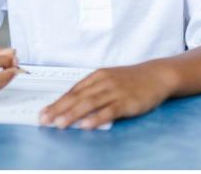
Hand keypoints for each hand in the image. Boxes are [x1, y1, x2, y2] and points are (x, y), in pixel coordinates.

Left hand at [38, 62, 176, 129]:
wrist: (157, 75)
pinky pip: (109, 111)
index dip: (57, 102)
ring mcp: (115, 91)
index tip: (43, 113)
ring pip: (90, 103)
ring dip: (73, 114)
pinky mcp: (127, 102)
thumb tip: (73, 105)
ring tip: (60, 124)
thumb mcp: (109, 79)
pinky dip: (96, 118)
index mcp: (97, 76)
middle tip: (44, 119)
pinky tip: (86, 125)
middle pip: (77, 97)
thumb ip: (93, 90)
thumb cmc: (131, 79)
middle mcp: (103, 82)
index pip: (73, 91)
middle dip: (59, 109)